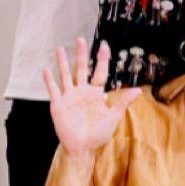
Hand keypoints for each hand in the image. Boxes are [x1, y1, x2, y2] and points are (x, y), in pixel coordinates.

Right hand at [42, 38, 140, 156]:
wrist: (82, 147)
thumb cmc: (98, 133)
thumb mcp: (113, 117)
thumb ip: (123, 103)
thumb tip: (138, 91)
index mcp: (96, 93)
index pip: (99, 72)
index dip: (102, 59)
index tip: (104, 45)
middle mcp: (82, 92)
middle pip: (81, 69)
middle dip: (81, 54)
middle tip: (80, 39)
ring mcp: (69, 97)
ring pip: (65, 75)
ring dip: (63, 62)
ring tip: (60, 49)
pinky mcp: (58, 104)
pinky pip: (53, 90)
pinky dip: (49, 80)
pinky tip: (46, 70)